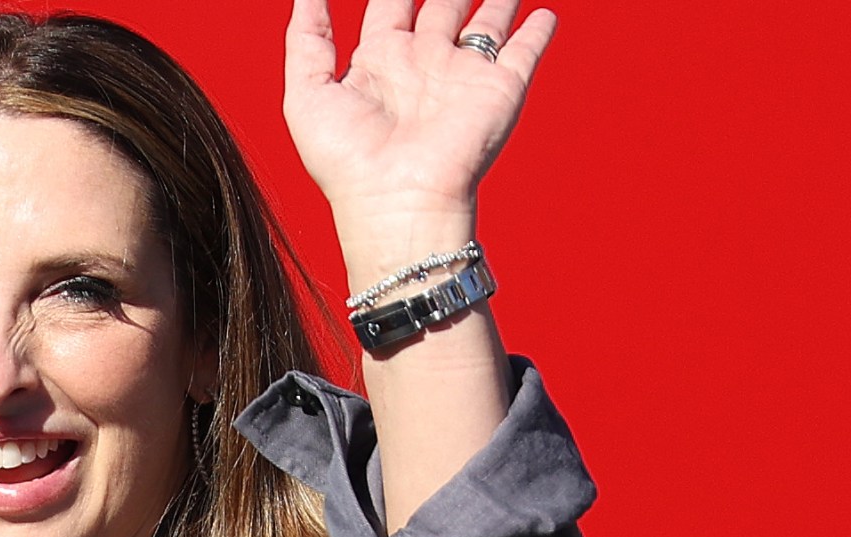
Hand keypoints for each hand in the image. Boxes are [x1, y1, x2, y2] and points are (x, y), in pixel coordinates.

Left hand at [283, 0, 554, 270]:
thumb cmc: (348, 161)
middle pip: (442, 8)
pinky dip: (537, 31)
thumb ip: (306, 39)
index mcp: (380, 62)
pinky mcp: (499, 89)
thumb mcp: (307, 95)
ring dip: (497, 0)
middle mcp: (424, 65)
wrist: (398, 204)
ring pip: (486, 22)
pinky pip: (525, 51)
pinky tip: (544, 15)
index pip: (389, 6)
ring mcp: (463, 76)